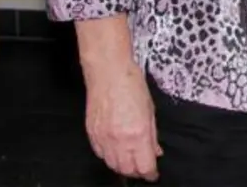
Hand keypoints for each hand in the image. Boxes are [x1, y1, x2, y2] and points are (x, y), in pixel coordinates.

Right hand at [85, 63, 161, 181]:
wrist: (108, 73)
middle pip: (127, 169)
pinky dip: (109, 157)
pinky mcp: (91, 134)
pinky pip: (100, 154)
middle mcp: (119, 140)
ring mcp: (103, 138)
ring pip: (112, 165)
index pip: (144, 166)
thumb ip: (152, 136)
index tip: (153, 173)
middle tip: (144, 168)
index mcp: (137, 134)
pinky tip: (116, 151)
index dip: (150, 173)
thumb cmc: (131, 85)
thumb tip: (155, 152)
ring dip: (123, 166)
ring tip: (131, 161)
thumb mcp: (150, 111)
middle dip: (137, 172)